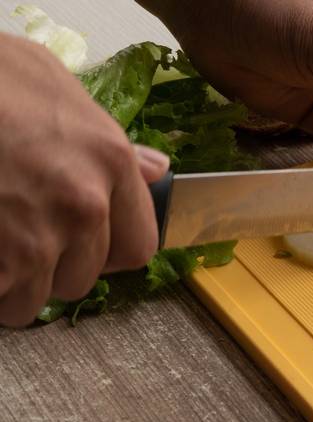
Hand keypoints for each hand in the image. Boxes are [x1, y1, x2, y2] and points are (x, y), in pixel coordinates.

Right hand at [0, 33, 168, 327]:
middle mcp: (85, 207)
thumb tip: (155, 168)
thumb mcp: (59, 87)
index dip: (108, 252)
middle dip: (53, 268)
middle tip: (22, 238)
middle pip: (83, 278)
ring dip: (13, 285)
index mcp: (111, 163)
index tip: (84, 243)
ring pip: (34, 299)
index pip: (139, 246)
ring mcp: (36, 240)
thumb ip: (113, 141)